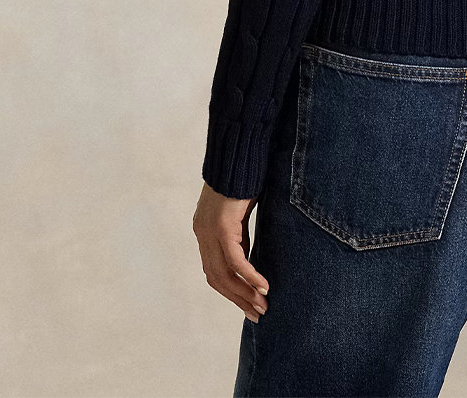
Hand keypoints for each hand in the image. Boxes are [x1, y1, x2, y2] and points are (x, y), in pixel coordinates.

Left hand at [193, 182, 269, 321]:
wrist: (238, 153)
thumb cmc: (242, 178)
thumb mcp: (239, 213)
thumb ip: (239, 235)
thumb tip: (248, 259)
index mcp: (204, 232)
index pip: (214, 272)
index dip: (231, 291)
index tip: (249, 304)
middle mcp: (202, 234)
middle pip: (217, 279)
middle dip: (238, 299)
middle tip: (258, 314)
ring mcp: (210, 231)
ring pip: (224, 274)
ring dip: (245, 293)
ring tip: (263, 306)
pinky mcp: (222, 226)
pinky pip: (235, 260)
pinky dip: (250, 275)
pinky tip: (264, 286)